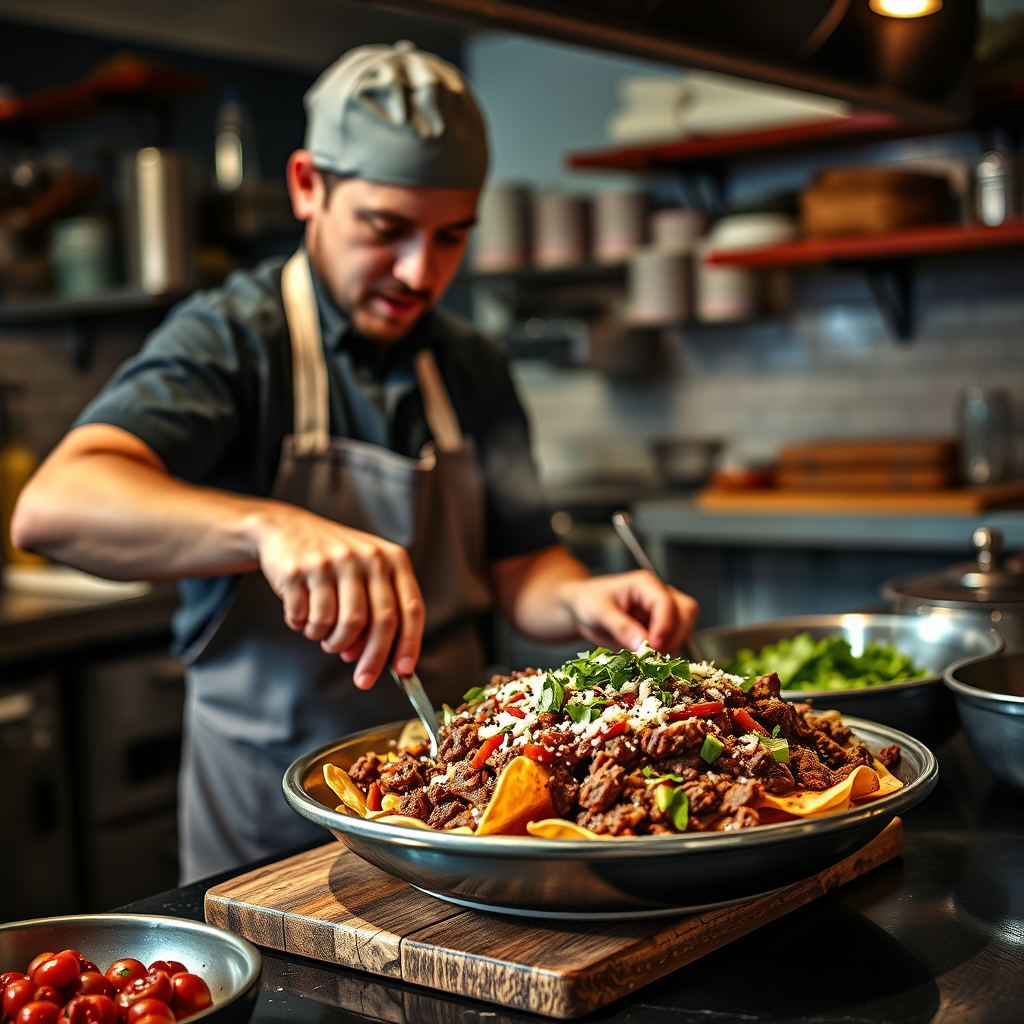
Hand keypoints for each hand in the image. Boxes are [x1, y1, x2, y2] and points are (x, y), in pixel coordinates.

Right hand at [252, 503, 424, 687]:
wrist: (286, 529)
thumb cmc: (335, 561)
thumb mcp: (367, 571)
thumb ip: (379, 609)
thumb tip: (379, 660)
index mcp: (392, 559)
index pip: (411, 608)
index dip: (409, 644)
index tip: (403, 671)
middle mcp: (367, 557)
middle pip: (379, 622)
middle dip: (372, 659)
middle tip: (363, 680)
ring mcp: (333, 562)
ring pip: (342, 624)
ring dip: (332, 642)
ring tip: (325, 636)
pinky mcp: (300, 570)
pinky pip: (307, 618)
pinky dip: (304, 627)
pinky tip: (302, 616)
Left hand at [555, 570, 698, 653]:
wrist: (581, 609)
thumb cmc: (587, 603)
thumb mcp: (598, 613)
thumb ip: (621, 627)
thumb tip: (643, 645)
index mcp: (644, 584)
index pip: (666, 603)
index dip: (665, 626)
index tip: (654, 647)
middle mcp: (659, 594)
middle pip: (686, 612)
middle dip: (674, 636)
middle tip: (653, 656)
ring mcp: (663, 611)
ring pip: (685, 627)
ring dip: (673, 645)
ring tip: (648, 658)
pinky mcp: (661, 627)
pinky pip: (675, 640)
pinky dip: (667, 651)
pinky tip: (648, 658)